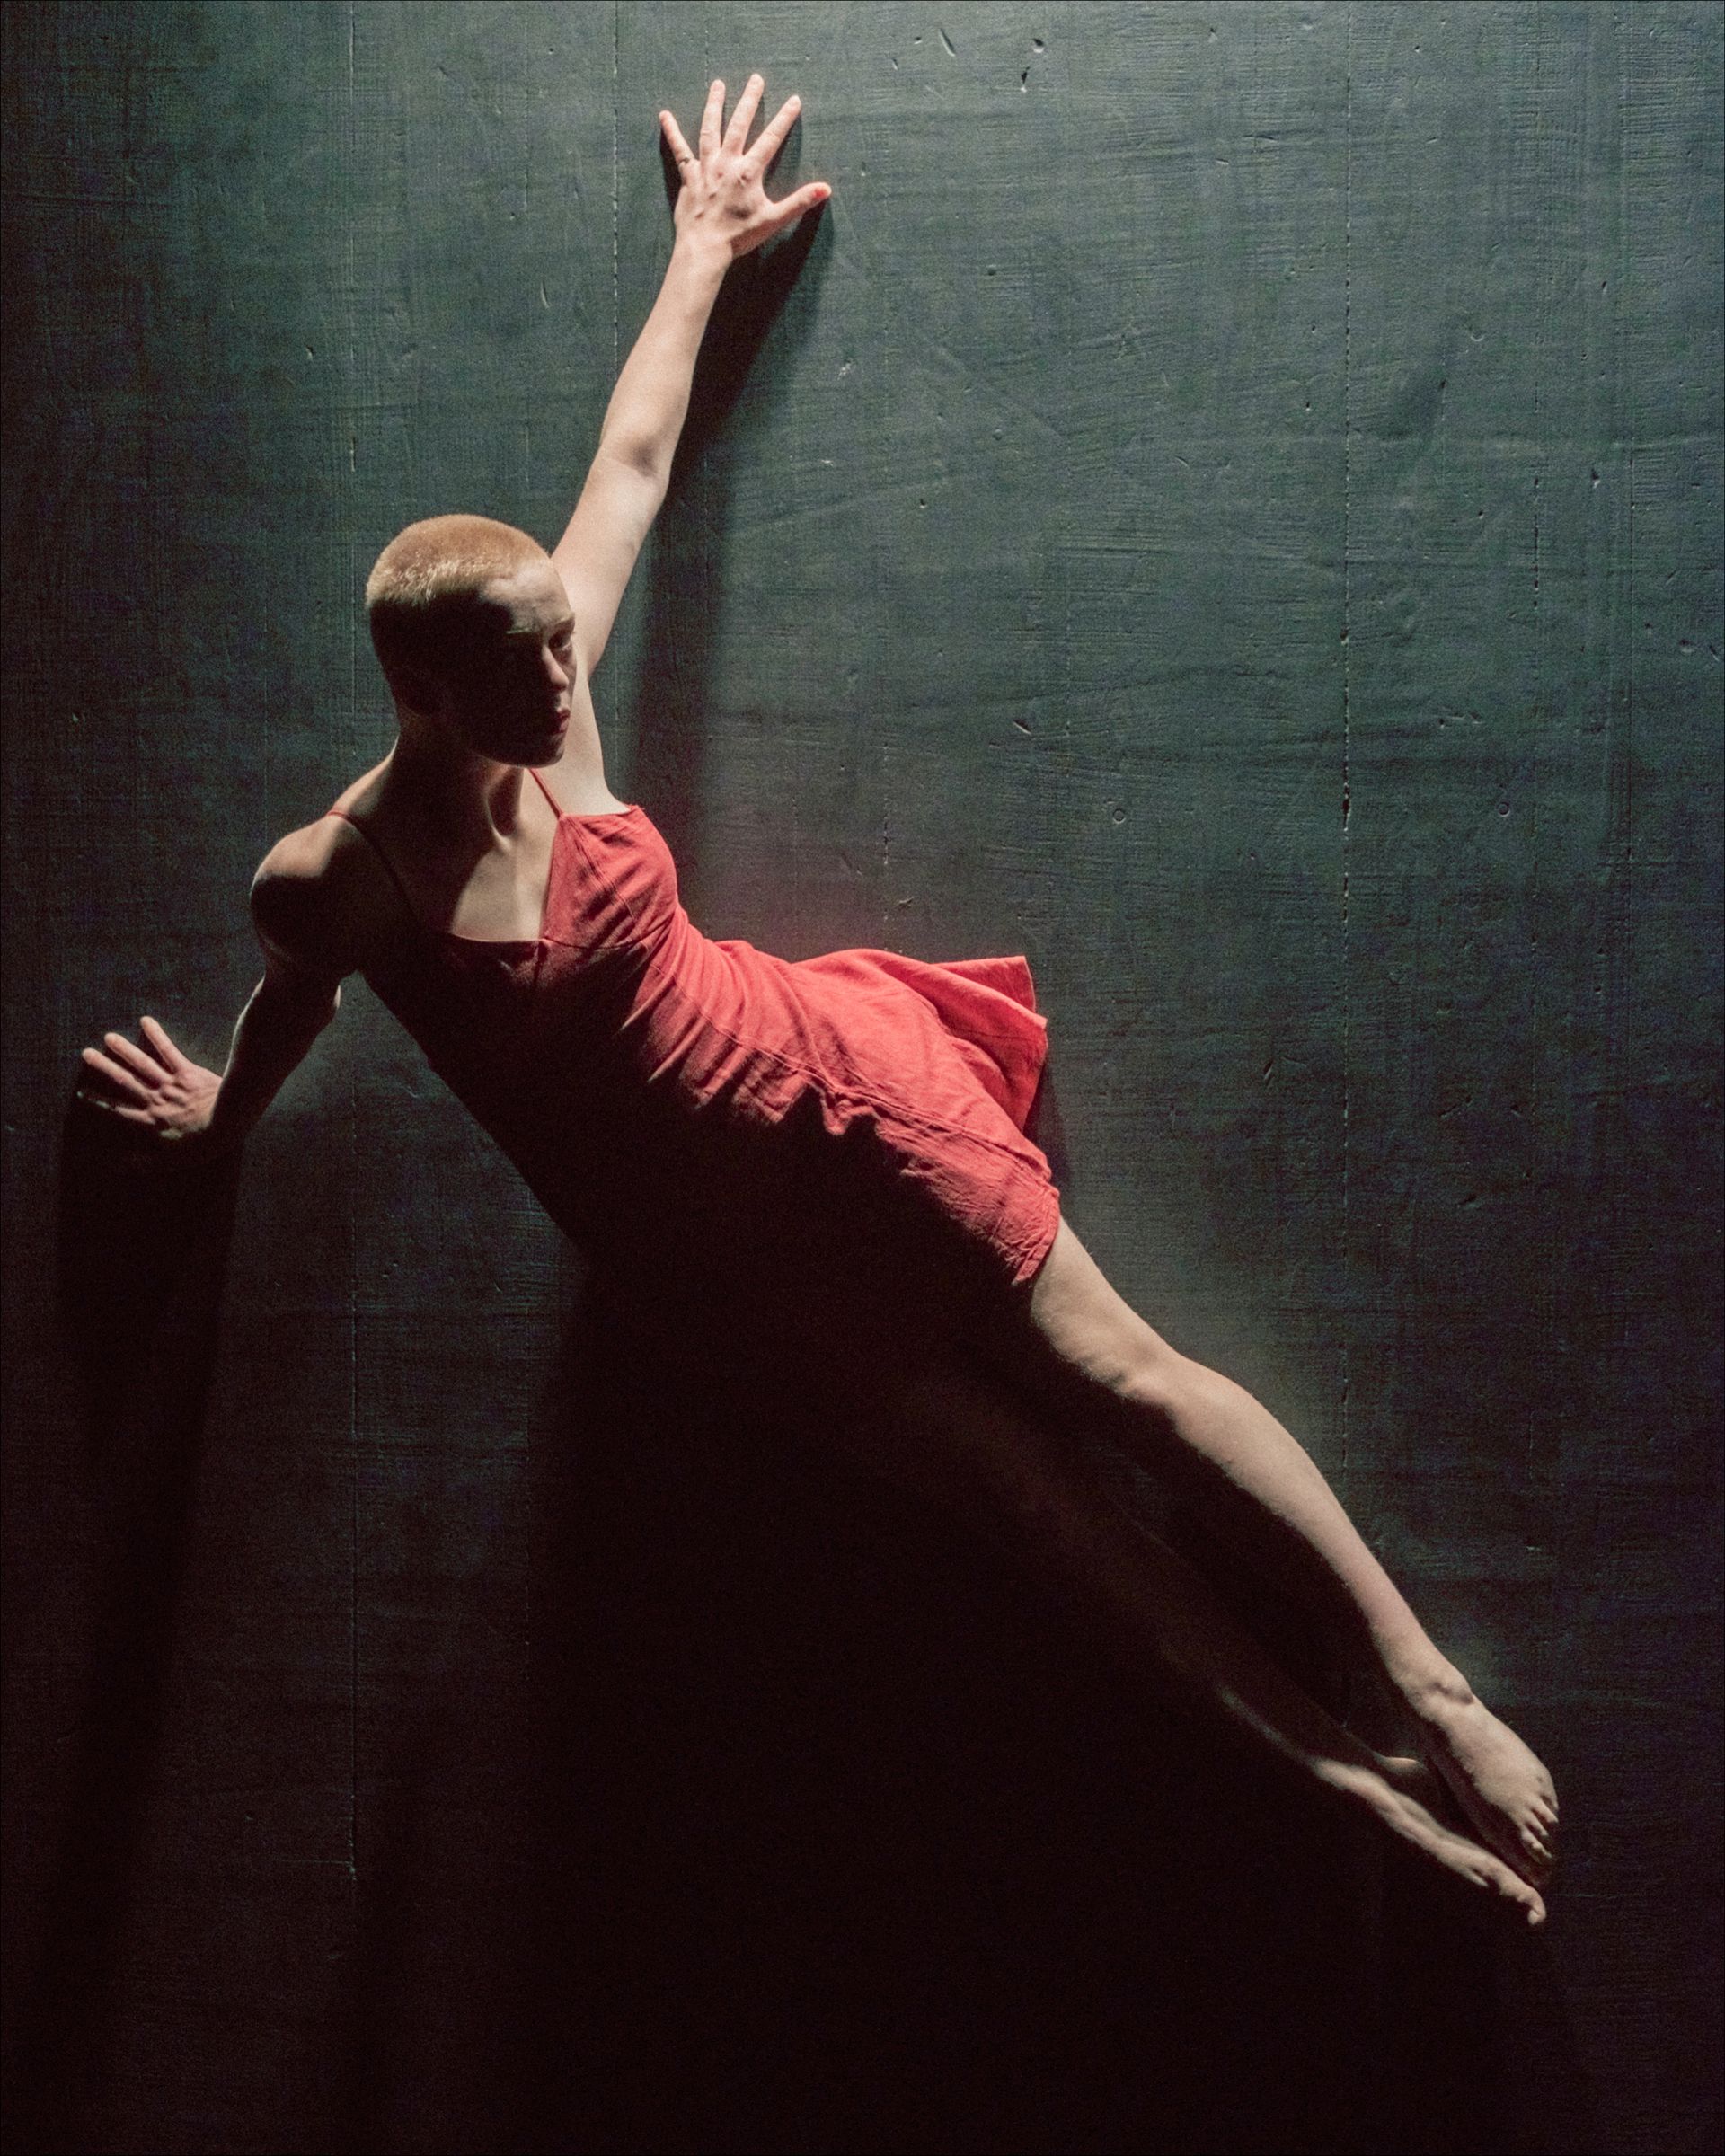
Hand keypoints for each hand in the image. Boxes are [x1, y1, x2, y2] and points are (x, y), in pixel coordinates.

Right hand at [76, 1014, 230, 1170]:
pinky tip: (145, 1021)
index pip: (118, 1109)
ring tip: (108, 1037)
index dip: (99, 1101)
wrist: (228, 1120)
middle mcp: (156, 1098)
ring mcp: (171, 1083)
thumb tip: (120, 1165)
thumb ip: (147, 1163)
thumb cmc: (205, 1143)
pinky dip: (157, 1035)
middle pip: (125, 1080)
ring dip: (124, 1049)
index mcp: (151, 1119)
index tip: (80, 1093)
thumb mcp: (175, 1161)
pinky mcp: (187, 1071)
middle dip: (104, 1067)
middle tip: (86, 1053)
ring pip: (142, 1064)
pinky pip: (169, 1051)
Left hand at [660, 75, 830, 262]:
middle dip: (749, 100)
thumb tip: (826, 189)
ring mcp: (706, 167)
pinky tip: (664, 115)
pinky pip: (679, 150)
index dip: (784, 118)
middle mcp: (727, 163)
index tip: (794, 99)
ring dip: (714, 105)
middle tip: (756, 79)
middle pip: (739, 124)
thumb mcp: (774, 220)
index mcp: (749, 172)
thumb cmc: (739, 237)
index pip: (771, 138)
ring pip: (710, 129)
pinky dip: (672, 132)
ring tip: (718, 85)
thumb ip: (799, 202)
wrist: (705, 248)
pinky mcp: (689, 177)